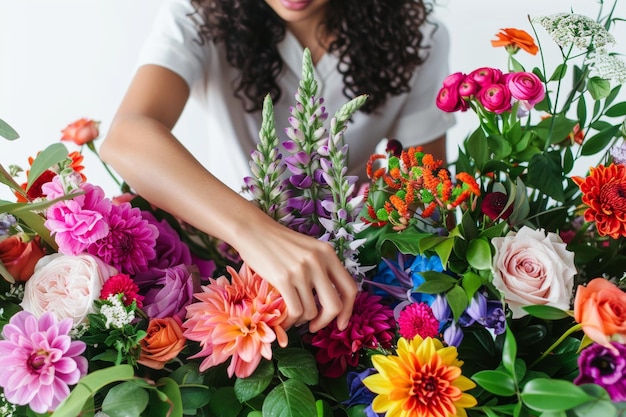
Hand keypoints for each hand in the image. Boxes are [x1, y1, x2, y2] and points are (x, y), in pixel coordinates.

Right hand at [234, 217, 357, 332]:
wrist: (253, 230)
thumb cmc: (279, 242)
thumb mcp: (308, 249)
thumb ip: (322, 268)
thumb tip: (331, 300)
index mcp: (328, 253)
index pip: (350, 288)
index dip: (349, 310)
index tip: (341, 323)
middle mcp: (318, 261)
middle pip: (334, 306)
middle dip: (325, 322)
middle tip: (314, 326)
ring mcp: (302, 270)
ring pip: (311, 311)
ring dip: (302, 319)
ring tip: (292, 314)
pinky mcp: (284, 278)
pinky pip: (295, 311)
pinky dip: (290, 321)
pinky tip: (283, 320)